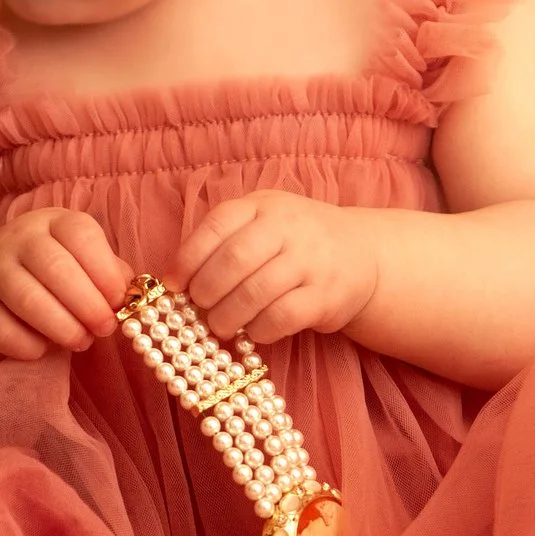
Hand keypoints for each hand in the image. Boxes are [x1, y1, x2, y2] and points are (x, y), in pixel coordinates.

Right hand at [0, 208, 131, 360]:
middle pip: (56, 268)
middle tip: (105, 329)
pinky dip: (31, 347)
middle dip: (88, 306)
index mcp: (54, 222)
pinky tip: (44, 348)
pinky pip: (4, 331)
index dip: (105, 271)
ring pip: (29, 299)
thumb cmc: (48, 272)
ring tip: (80, 341)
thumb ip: (110, 273)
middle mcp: (19, 239)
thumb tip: (134, 297)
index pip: (81, 235)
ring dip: (63, 328)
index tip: (120, 301)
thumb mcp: (79, 258)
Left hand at [176, 190, 379, 343]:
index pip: (217, 225)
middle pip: (234, 260)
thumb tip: (175, 281)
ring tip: (219, 325)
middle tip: (199, 308)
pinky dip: (258, 329)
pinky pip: (281, 317)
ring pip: (255, 292)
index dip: (188, 257)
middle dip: (206, 291)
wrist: (361, 254)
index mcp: (264, 205)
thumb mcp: (262, 223)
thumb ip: (223, 242)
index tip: (173, 284)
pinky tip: (253, 330)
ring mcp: (311, 261)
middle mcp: (289, 227)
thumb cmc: (295, 243)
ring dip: (227, 316)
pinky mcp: (326, 296)